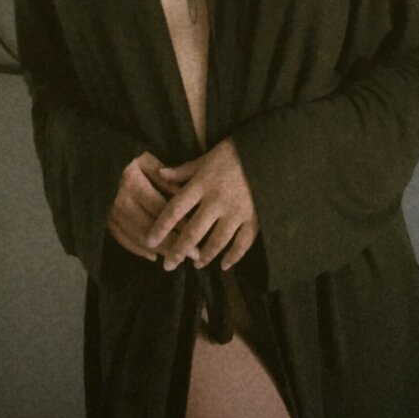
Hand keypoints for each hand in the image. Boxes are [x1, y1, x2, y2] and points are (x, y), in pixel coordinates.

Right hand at [107, 151, 200, 263]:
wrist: (90, 154)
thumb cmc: (121, 152)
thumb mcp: (144, 157)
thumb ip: (163, 177)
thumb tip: (183, 197)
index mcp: (132, 183)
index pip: (159, 209)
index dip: (178, 224)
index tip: (197, 234)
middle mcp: (119, 202)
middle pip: (149, 229)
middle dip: (172, 244)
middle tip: (192, 256)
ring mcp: (109, 213)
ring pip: (136, 237)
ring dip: (157, 250)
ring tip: (176, 259)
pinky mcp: (102, 219)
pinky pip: (121, 238)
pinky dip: (137, 249)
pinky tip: (152, 256)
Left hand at [145, 138, 259, 270]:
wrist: (269, 151)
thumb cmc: (235, 152)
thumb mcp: (207, 157)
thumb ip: (183, 170)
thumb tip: (160, 173)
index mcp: (202, 184)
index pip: (175, 209)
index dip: (161, 227)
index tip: (149, 241)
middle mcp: (216, 201)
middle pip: (192, 232)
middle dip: (178, 251)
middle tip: (168, 266)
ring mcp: (236, 212)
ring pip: (216, 241)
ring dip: (204, 256)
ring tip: (196, 265)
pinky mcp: (255, 218)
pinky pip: (242, 243)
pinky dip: (233, 256)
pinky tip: (224, 264)